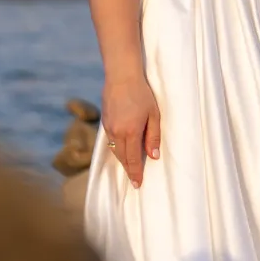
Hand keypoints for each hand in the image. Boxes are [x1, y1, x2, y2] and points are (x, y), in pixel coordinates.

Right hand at [102, 73, 162, 187]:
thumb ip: (153, 137)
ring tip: (130, 168)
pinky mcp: (105, 122)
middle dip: (129, 170)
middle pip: (122, 158)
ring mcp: (109, 127)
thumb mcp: (154, 115)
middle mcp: (117, 133)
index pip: (133, 159)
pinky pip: (111, 141)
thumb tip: (153, 156)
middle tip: (134, 181)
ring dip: (122, 160)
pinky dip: (117, 149)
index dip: (136, 173)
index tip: (138, 184)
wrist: (121, 76)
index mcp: (131, 132)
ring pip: (115, 151)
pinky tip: (122, 150)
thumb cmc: (142, 94)